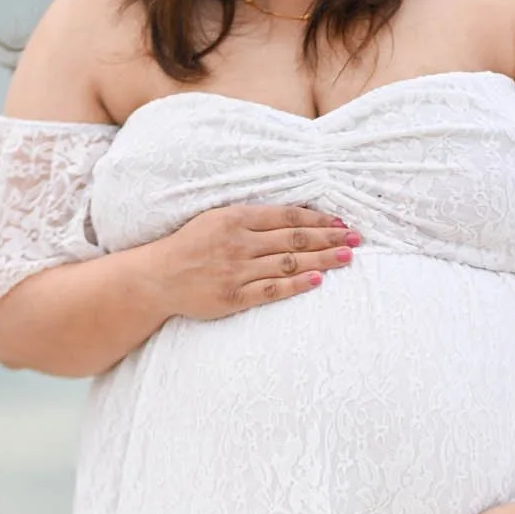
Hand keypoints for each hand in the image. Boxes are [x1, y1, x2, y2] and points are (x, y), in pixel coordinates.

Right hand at [152, 202, 360, 321]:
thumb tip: (290, 217)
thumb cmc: (189, 246)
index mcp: (236, 218)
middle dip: (329, 238)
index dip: (317, 219)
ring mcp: (237, 271)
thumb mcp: (217, 219)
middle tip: (357, 238)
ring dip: (322, 260)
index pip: (287, 217)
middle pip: (294, 239)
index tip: (341, 222)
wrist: (158, 277)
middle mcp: (240, 243)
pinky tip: (319, 280)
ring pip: (289, 263)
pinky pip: (272, 290)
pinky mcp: (234, 297)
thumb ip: (251, 218)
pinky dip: (297, 284)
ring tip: (347, 257)